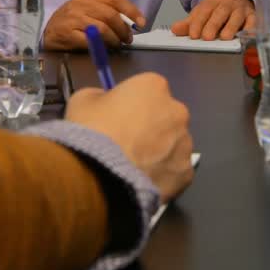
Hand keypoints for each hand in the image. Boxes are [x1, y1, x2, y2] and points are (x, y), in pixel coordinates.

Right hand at [44, 0, 144, 49]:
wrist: (48, 30)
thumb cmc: (73, 19)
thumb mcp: (89, 7)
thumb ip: (107, 10)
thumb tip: (131, 22)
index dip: (131, 11)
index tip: (141, 23)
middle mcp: (81, 3)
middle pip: (111, 15)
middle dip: (123, 29)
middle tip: (128, 39)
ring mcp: (73, 18)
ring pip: (103, 29)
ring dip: (114, 39)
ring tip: (117, 45)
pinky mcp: (68, 33)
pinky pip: (90, 41)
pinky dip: (101, 46)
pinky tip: (104, 49)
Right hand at [64, 73, 193, 202]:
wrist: (99, 176)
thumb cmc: (91, 131)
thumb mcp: (83, 101)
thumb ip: (101, 97)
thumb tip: (106, 103)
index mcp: (154, 86)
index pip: (148, 90)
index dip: (132, 105)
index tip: (118, 119)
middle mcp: (177, 111)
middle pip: (165, 116)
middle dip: (151, 128)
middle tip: (127, 145)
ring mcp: (185, 144)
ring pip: (173, 145)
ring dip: (159, 152)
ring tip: (135, 168)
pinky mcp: (186, 174)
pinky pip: (174, 171)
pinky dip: (163, 176)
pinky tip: (143, 182)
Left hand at [172, 0, 254, 40]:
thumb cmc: (218, 8)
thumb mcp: (202, 12)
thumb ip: (189, 23)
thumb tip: (175, 30)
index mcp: (212, 2)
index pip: (204, 11)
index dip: (198, 23)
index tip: (193, 34)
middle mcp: (227, 4)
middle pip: (220, 12)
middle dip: (213, 24)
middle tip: (207, 37)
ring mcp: (240, 10)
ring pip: (236, 16)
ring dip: (231, 27)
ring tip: (225, 37)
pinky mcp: (252, 15)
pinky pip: (253, 21)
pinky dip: (251, 28)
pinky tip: (247, 37)